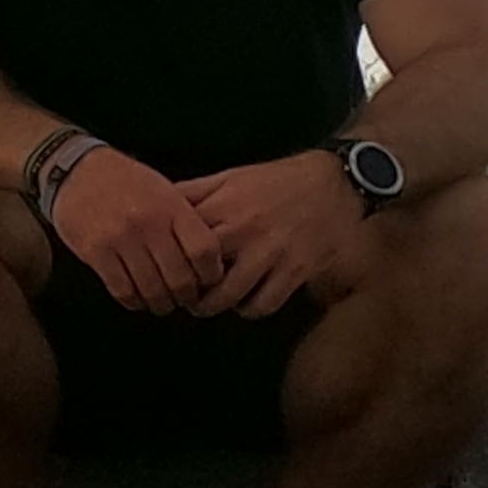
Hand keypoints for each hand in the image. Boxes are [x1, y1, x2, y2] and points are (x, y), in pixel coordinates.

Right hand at [42, 146, 227, 317]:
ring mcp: (119, 238)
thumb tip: (209, 260)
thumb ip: (185, 221)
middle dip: (187, 296)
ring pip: (152, 290)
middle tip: (186, 297)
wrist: (75, 169)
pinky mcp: (95, 252)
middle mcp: (147, 223)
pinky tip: (138, 298)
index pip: (204, 250)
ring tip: (163, 302)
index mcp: (170, 205)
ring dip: (161, 304)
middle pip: (180, 278)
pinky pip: (122, 290)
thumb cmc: (125, 181)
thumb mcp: (163, 190)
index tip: (208, 279)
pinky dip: (134, 301)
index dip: (211, 272)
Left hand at [174, 153, 360, 318]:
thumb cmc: (273, 181)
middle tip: (180, 292)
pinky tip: (244, 302)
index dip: (166, 258)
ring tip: (207, 303)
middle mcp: (244, 230)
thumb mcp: (228, 177)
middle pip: (199, 272)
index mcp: (223, 205)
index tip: (161, 266)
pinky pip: (264, 304)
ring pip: (229, 296)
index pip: (180, 240)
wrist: (331, 183)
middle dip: (185, 288)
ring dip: (213, 306)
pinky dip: (249, 309)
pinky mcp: (295, 271)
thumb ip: (193, 193)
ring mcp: (271, 253)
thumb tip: (156, 205)